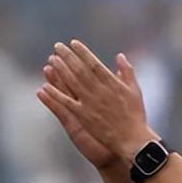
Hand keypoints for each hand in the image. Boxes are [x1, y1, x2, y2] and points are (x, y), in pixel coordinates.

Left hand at [40, 40, 155, 164]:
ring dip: (60, 70)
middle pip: (79, 69)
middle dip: (67, 56)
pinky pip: (66, 103)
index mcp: (112, 83)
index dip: (83, 52)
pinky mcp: (83, 116)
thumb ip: (127, 72)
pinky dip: (55, 94)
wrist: (132, 139)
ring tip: (51, 60)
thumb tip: (120, 56)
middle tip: (57, 46)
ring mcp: (89, 103)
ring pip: (71, 83)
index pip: (93, 63)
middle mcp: (99, 90)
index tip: (74, 43)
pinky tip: (45, 87)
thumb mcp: (135, 91)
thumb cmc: (135, 116)